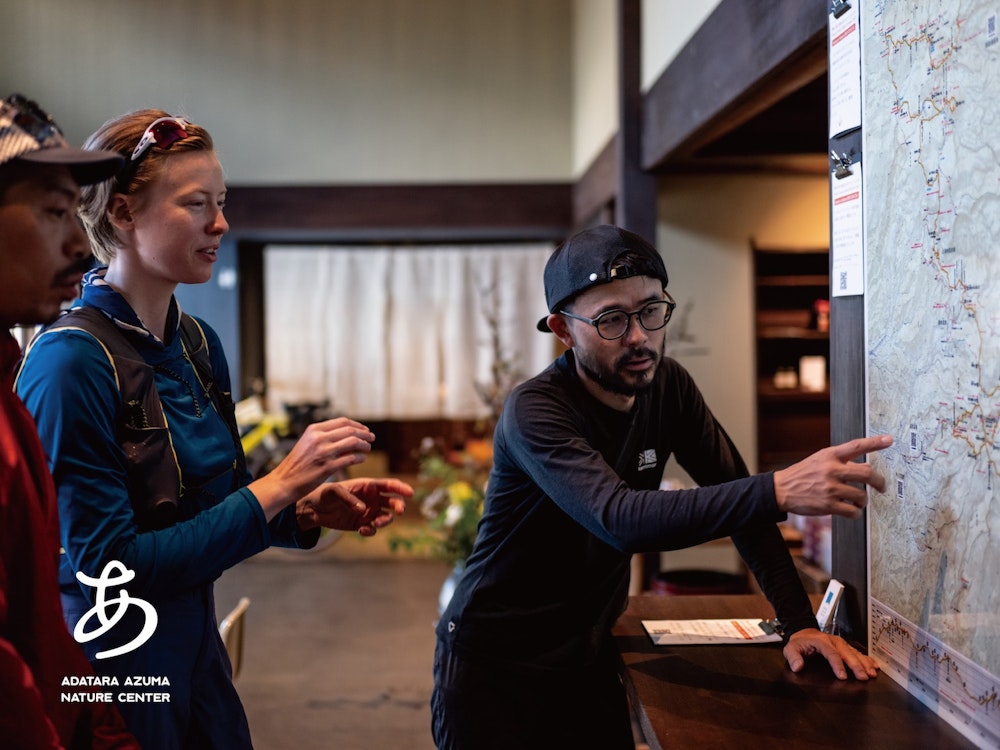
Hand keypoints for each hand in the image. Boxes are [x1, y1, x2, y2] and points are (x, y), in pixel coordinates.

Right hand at [248, 417, 374, 519]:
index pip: (343, 421)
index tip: (365, 430)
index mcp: (314, 430)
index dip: (357, 425)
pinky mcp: (327, 467)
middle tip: (372, 438)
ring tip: (368, 448)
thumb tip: (347, 432)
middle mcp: (319, 438)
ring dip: (364, 445)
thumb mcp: (307, 442)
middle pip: (350, 430)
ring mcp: (323, 452)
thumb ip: (324, 436)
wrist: (284, 481)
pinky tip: (362, 458)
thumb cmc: (297, 463)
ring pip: (353, 442)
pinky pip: (350, 459)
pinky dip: (359, 457)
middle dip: (364, 434)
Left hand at [297, 477, 411, 536]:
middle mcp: (372, 499)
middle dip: (398, 506)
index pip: (388, 485)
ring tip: (377, 523)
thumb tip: (363, 509)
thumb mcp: (334, 491)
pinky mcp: (362, 524)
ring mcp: (368, 512)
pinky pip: (373, 529)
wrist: (314, 509)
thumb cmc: (324, 494)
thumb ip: (348, 498)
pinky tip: (363, 530)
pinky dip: (371, 530)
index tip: (410, 492)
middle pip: (392, 501)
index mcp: (368, 486)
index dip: (400, 488)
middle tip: (399, 511)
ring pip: (386, 517)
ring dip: (385, 521)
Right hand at [773, 434, 891, 518]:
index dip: (874, 442)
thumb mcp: (819, 460)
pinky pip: (853, 511)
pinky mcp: (828, 505)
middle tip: (881, 487)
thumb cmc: (802, 475)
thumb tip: (865, 469)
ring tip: (857, 501)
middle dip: (879, 482)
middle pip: (867, 473)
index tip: (889, 440)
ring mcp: (830, 488)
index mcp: (830, 455)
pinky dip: (855, 513)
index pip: (856, 446)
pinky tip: (850, 510)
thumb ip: (840, 462)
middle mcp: (831, 470)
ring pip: (862, 495)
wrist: (781, 489)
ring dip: (863, 501)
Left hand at [783, 628, 878, 680]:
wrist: (804, 633)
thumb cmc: (799, 643)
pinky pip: (858, 652)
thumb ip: (793, 657)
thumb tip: (798, 666)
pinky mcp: (845, 646)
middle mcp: (833, 641)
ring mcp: (841, 643)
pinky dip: (867, 659)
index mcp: (821, 641)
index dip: (837, 665)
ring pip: (855, 652)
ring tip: (872, 673)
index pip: (831, 653)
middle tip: (863, 677)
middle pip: (847, 653)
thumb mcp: (790, 648)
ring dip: (864, 663)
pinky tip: (874, 666)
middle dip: (856, 665)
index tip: (843, 676)